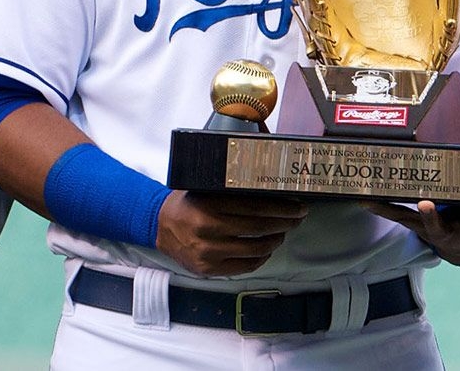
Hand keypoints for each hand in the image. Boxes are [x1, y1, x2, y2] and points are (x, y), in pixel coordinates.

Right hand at [156, 191, 308, 276]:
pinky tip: (267, 248)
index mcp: (209, 206)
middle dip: (285, 222)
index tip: (299, 206)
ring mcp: (207, 253)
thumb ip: (233, 191)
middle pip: (259, 228)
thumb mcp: (207, 189)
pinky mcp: (207, 269)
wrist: (160, 225)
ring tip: (283, 232)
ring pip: (256, 249)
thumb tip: (274, 190)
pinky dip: (262, 257)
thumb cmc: (189, 203)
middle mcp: (207, 230)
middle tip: (298, 217)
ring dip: (276, 240)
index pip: (256, 207)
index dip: (283, 208)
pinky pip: (245, 266)